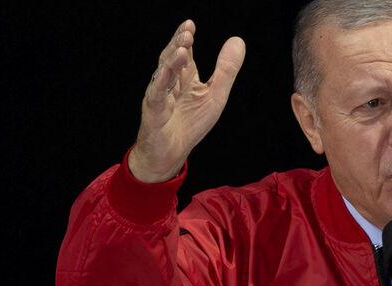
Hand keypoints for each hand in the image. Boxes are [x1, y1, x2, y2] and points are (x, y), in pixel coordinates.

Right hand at [129, 21, 245, 182]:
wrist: (170, 154)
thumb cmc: (190, 124)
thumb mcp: (215, 95)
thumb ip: (225, 70)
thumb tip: (237, 40)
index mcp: (184, 78)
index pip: (184, 54)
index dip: (185, 39)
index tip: (190, 25)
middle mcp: (170, 83)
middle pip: (172, 59)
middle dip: (178, 44)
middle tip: (186, 32)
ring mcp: (160, 96)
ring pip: (164, 74)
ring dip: (172, 61)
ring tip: (181, 47)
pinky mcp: (154, 113)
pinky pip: (156, 96)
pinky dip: (161, 84)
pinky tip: (166, 73)